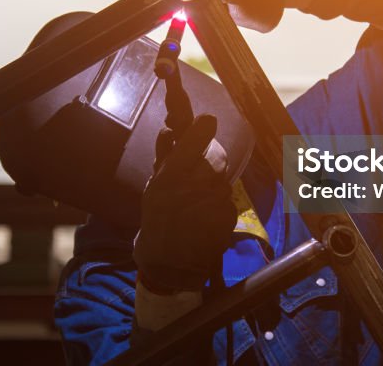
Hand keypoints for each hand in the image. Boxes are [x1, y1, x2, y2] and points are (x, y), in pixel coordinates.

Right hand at [133, 114, 235, 292]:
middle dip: (211, 159)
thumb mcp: (153, 188)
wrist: (170, 264)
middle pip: (216, 158)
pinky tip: (207, 215)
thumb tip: (170, 131)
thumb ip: (164, 158)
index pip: (193, 141)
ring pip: (223, 179)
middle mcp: (193, 186)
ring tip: (199, 201)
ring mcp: (213, 202)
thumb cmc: (157, 221)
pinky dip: (220, 204)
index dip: (202, 128)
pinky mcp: (228, 217)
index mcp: (170, 177)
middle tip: (200, 169)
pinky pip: (228, 199)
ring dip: (215, 184)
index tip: (207, 119)